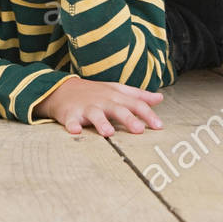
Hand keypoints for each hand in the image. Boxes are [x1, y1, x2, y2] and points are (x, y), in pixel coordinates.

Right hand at [32, 76, 163, 135]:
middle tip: (139, 130)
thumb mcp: (117, 90)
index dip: (148, 114)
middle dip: (128, 119)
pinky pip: (71, 120)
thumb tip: (160, 98)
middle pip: (118, 109)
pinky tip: (75, 131)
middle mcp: (103, 101)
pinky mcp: (70, 114)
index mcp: (116, 96)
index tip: (159, 126)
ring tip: (108, 133)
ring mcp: (86, 107)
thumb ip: (139, 96)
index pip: (135, 104)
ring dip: (101, 122)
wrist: (62, 88)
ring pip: (95, 114)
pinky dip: (72, 125)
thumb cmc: (95, 93)